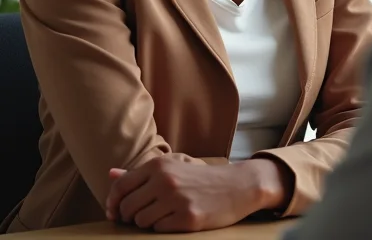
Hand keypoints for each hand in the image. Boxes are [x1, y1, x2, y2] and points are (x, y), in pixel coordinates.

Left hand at [105, 158, 255, 231]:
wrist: (237, 186)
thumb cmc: (201, 178)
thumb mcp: (173, 167)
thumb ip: (140, 173)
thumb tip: (110, 174)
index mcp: (159, 165)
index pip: (120, 186)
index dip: (113, 203)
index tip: (115, 211)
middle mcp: (165, 180)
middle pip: (127, 208)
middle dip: (131, 216)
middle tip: (145, 214)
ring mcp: (176, 199)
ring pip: (141, 222)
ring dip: (148, 222)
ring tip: (165, 214)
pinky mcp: (187, 218)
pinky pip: (158, 230)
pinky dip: (163, 228)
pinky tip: (177, 219)